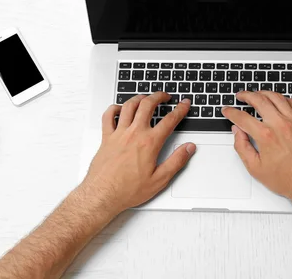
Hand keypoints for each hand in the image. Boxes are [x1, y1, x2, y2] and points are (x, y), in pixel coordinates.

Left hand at [81, 92, 195, 213]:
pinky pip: (108, 116)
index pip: (169, 120)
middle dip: (159, 96)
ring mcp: (119, 133)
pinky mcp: (106, 137)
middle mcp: (134, 134)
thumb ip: (176, 161)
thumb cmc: (128, 190)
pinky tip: (120, 109)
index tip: (184, 104)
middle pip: (148, 105)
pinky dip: (115, 108)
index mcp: (149, 143)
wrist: (103, 194)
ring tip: (146, 97)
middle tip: (165, 96)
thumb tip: (188, 148)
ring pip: (129, 106)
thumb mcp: (159, 180)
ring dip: (139, 97)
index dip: (180, 110)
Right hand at [221, 91, 291, 204]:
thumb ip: (242, 147)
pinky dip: (283, 99)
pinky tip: (278, 101)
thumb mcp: (256, 169)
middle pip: (259, 100)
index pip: (242, 117)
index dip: (231, 112)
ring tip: (257, 95)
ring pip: (277, 97)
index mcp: (266, 136)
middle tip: (241, 96)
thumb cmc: (289, 180)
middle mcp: (281, 125)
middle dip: (246, 95)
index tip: (227, 110)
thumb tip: (237, 133)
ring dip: (263, 93)